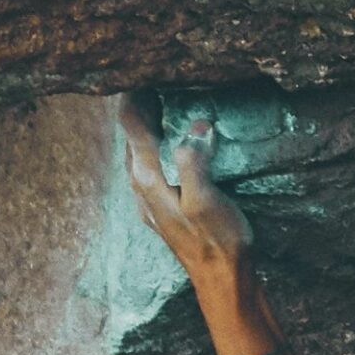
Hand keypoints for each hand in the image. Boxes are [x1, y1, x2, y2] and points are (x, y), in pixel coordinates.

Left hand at [118, 96, 254, 282]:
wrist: (222, 282)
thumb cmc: (218, 242)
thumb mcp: (206, 200)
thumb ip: (194, 160)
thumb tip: (195, 126)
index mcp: (147, 178)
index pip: (132, 125)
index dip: (137, 95)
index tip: (147, 71)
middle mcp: (140, 188)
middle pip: (131, 136)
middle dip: (141, 108)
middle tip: (157, 81)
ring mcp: (148, 201)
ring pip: (139, 153)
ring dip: (148, 128)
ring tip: (163, 105)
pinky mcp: (161, 210)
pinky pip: (150, 168)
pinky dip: (157, 149)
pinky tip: (172, 147)